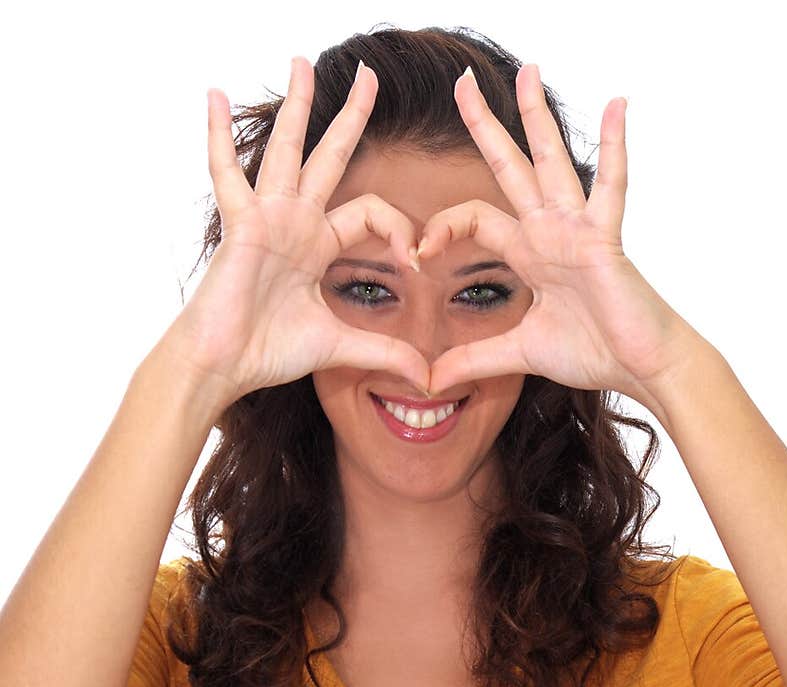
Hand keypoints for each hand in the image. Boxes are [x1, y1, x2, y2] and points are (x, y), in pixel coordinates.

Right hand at [165, 58, 430, 404]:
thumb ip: (383, 351)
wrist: (224, 364)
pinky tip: (213, 93)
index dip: (399, 229)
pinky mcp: (241, 223)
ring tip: (303, 61)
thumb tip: (428, 379)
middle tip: (370, 74)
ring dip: (298, 105)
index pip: (369, 212)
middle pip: (330, 157)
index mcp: (317, 245)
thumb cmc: (268, 352)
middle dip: (352, 116)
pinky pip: (227, 172)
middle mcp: (294, 222)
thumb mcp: (339, 346)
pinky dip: (218, 134)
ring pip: (288, 149)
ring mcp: (266, 217)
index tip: (416, 258)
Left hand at [421, 66, 701, 405]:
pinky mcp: (604, 237)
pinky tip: (617, 104)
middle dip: (484, 126)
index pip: (475, 219)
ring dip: (537, 115)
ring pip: (551, 161)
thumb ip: (473, 359)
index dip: (441, 228)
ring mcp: (577, 228)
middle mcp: (550, 230)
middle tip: (461, 82)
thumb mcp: (518, 354)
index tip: (417, 251)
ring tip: (528, 69)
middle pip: (509, 167)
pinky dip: (615, 146)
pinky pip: (611, 185)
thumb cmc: (593, 352)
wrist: (639, 366)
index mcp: (530, 253)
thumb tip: (430, 381)